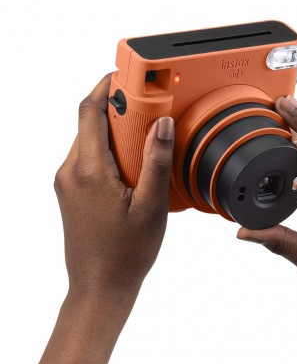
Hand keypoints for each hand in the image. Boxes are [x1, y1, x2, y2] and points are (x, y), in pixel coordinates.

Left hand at [54, 74, 173, 296]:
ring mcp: (68, 183)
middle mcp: (70, 172)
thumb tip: (161, 124)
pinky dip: (109, 151)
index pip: (89, 112)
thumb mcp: (151, 206)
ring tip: (144, 141)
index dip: (106, 87)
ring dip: (115, 133)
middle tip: (148, 109)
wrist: (99, 286)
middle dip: (117, 110)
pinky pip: (89, 159)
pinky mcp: (72, 192)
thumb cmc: (125, 253)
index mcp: (87, 170)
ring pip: (89, 141)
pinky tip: (132, 166)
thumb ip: (156, 161)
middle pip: (89, 123)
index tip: (126, 77)